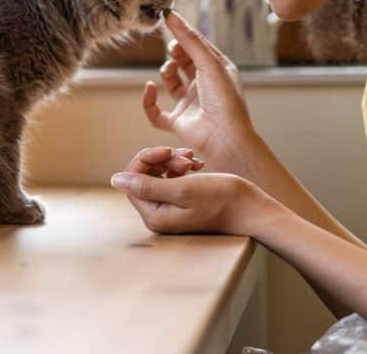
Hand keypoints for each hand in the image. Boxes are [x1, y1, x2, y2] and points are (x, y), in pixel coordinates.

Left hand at [110, 152, 270, 236]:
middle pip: (144, 176)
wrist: (251, 209)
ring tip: (193, 161)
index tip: (168, 151)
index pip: (133, 180)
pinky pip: (171, 179)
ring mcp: (170, 210)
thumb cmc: (222, 199)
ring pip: (158, 174)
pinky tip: (197, 164)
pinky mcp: (182, 203)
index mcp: (155, 215)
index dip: (147, 159)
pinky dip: (182, 167)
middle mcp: (159, 215)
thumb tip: (115, 180)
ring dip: (173, 162)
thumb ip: (147, 186)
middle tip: (185, 157)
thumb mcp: (183, 189)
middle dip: (162, 160)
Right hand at [144, 12, 262, 177]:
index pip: (198, 47)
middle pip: (183, 62)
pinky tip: (149, 88)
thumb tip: (172, 16)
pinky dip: (148, 101)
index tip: (168, 20)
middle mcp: (204, 86)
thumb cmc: (225, 100)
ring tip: (168, 70)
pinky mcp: (178, 123)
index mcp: (217, 71)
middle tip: (173, 49)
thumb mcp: (209, 63)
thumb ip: (190, 40)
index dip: (184, 35)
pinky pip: (156, 112)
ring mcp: (190, 104)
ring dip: (165, 73)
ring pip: (170, 83)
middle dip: (176, 53)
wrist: (226, 139)